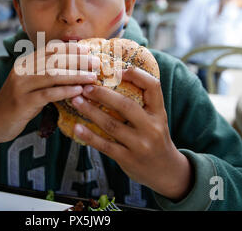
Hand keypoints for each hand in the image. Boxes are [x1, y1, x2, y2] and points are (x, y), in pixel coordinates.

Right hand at [0, 43, 99, 144]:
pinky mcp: (22, 102)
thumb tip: (74, 68)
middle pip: (54, 60)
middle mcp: (21, 70)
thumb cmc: (18, 104)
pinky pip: (47, 94)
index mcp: (24, 63)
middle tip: (96, 63)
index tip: (88, 49)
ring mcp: (20, 86)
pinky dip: (65, 91)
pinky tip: (78, 91)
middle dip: (78, 60)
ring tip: (92, 77)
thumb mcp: (30, 85)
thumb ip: (45, 75)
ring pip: (52, 75)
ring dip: (75, 75)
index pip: (50, 50)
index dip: (70, 48)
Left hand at [71, 67, 192, 200]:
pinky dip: (89, 136)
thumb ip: (143, 101)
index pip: (153, 87)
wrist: (166, 171)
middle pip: (126, 105)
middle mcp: (151, 127)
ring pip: (111, 125)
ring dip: (91, 111)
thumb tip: (119, 74)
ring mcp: (140, 145)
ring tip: (76, 100)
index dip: (136, 75)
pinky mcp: (128, 159)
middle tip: (85, 86)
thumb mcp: (157, 118)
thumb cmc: (155, 137)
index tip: (118, 69)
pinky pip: (105, 146)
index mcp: (159, 113)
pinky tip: (77, 127)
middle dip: (103, 94)